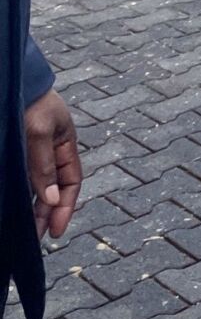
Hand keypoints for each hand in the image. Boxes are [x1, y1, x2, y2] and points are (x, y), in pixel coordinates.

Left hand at [25, 88, 82, 239]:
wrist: (11, 80)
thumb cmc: (30, 101)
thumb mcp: (38, 132)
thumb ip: (43, 166)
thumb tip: (51, 199)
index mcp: (65, 145)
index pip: (71, 182)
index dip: (66, 207)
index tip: (56, 231)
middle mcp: (50, 151)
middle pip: (53, 189)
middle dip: (46, 214)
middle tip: (34, 238)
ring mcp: (32, 152)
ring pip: (36, 187)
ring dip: (33, 208)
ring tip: (24, 230)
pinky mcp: (17, 152)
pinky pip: (21, 178)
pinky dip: (20, 194)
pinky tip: (14, 206)